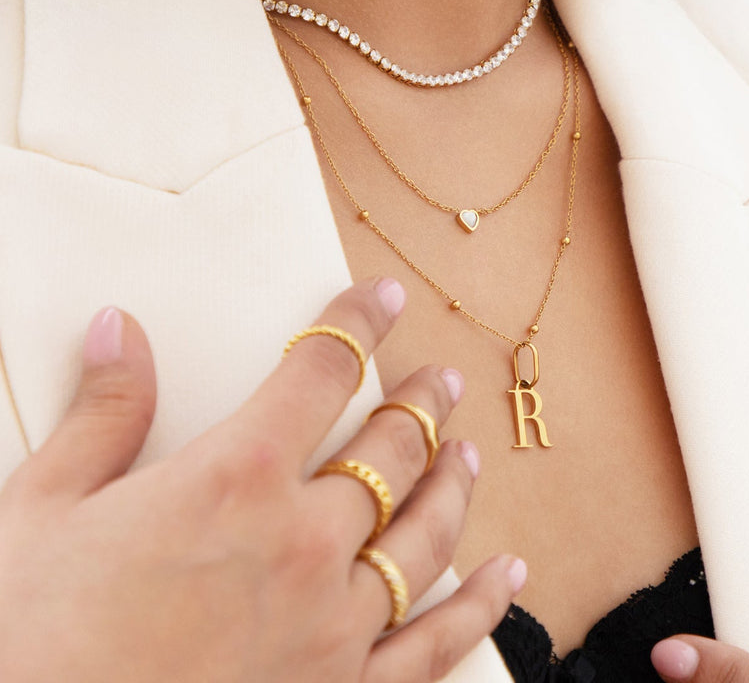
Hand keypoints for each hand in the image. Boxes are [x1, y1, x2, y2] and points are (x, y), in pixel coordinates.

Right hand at [0, 278, 523, 682]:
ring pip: (425, 535)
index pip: (321, 371)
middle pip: (390, 449)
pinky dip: (478, 607)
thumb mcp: (45, 509)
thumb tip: (119, 329)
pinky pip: (433, 646)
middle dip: (420, 404)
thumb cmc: (29, 638)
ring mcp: (330, 625)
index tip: (381, 298)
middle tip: (440, 380)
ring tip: (468, 453)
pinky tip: (504, 576)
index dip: (357, 324)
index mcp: (236, 478)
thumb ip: (103, 413)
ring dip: (453, 483)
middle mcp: (301, 542)